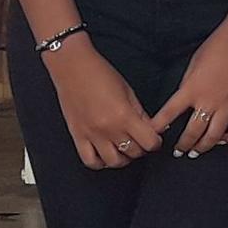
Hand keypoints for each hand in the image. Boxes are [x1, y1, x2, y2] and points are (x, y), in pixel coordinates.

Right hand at [44, 34, 171, 170]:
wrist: (71, 65)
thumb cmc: (98, 72)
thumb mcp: (128, 90)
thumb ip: (140, 113)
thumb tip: (150, 128)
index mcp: (124, 115)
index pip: (149, 142)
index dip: (155, 142)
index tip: (154, 138)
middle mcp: (108, 129)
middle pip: (134, 153)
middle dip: (141, 149)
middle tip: (140, 141)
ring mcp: (91, 135)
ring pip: (114, 162)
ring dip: (123, 158)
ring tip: (124, 149)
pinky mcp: (77, 136)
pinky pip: (90, 161)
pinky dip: (100, 162)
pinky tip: (105, 154)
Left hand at [160, 17, 227, 155]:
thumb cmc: (219, 44)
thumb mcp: (194, 63)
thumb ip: (188, 85)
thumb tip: (185, 100)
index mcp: (192, 88)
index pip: (169, 114)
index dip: (159, 127)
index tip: (153, 135)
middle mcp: (209, 101)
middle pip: (192, 133)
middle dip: (183, 145)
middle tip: (178, 151)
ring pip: (213, 137)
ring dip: (203, 147)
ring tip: (196, 151)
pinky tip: (223, 140)